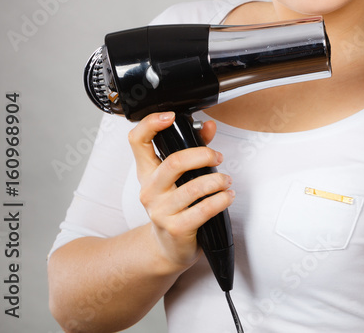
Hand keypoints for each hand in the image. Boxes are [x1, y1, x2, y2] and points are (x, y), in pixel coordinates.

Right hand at [127, 112, 233, 273]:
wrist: (169, 247)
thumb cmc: (177, 207)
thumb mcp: (180, 177)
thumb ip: (195, 148)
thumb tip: (209, 126)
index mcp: (147, 172)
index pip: (137, 141)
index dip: (150, 124)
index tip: (170, 117)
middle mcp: (150, 190)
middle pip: (174, 162)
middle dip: (203, 155)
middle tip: (217, 157)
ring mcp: (161, 210)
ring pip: (193, 187)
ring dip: (217, 181)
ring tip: (226, 182)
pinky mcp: (176, 228)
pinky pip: (204, 209)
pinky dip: (221, 200)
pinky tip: (227, 197)